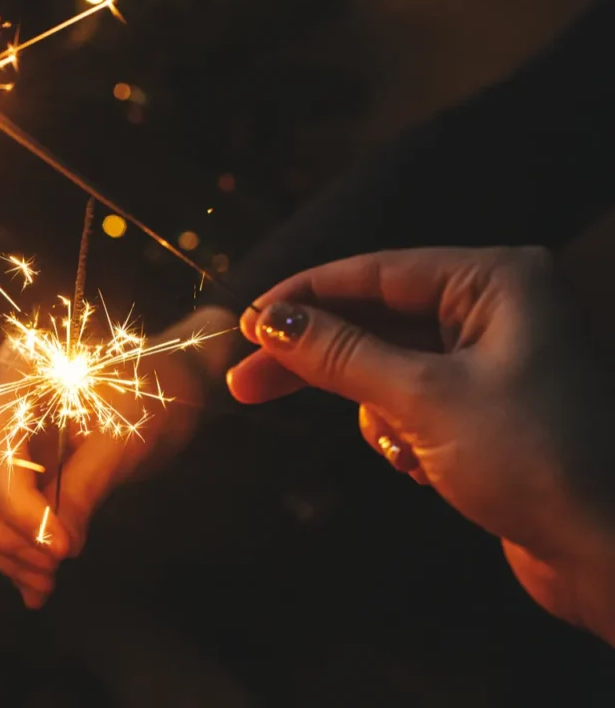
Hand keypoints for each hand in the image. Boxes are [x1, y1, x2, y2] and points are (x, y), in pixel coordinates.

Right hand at [0, 307, 236, 607]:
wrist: (160, 385)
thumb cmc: (150, 398)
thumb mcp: (127, 441)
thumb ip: (86, 489)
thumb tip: (56, 547)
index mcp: (21, 366)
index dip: (16, 505)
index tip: (59, 549)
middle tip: (47, 571)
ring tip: (44, 584)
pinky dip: (3, 542)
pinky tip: (33, 580)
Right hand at [226, 247, 614, 643]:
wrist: (609, 552)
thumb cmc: (534, 459)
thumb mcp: (423, 399)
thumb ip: (341, 355)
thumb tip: (272, 322)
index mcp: (497, 282)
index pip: (375, 272)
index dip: (304, 296)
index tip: (245, 322)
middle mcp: (498, 310)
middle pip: (375, 320)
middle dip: (320, 359)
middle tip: (247, 383)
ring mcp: (494, 360)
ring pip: (388, 368)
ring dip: (378, 412)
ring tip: (404, 451)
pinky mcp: (486, 409)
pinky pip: (412, 404)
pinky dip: (403, 434)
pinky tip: (426, 467)